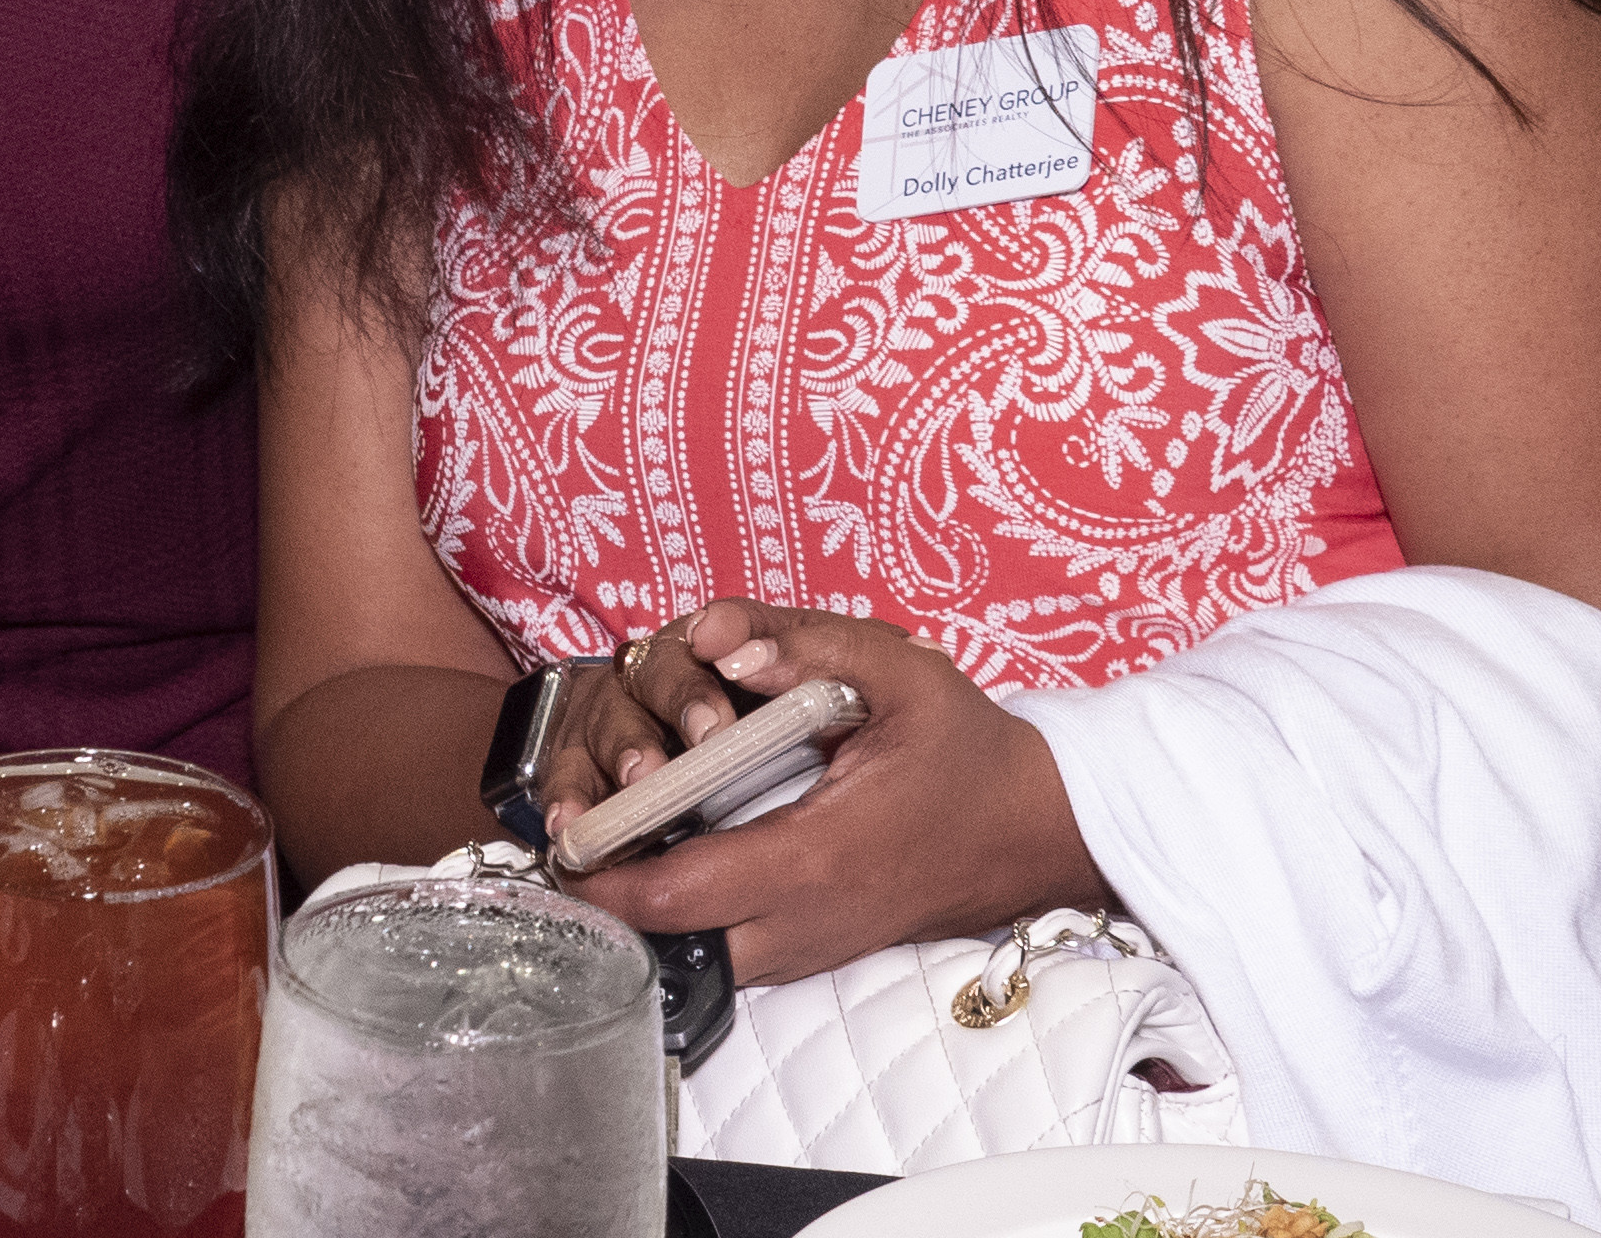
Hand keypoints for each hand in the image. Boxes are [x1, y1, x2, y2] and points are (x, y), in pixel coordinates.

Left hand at [541, 601, 1107, 982]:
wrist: (1040, 827)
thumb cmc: (968, 750)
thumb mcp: (901, 671)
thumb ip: (805, 643)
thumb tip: (717, 640)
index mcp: (817, 855)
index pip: (679, 892)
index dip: (605, 876)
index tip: (560, 838)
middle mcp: (809, 921)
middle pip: (675, 942)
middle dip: (611, 902)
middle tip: (572, 841)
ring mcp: (819, 947)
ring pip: (703, 959)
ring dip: (649, 916)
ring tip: (608, 849)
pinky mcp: (826, 951)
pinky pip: (737, 955)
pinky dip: (692, 923)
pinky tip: (669, 866)